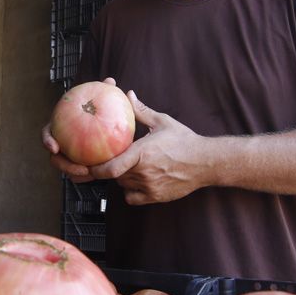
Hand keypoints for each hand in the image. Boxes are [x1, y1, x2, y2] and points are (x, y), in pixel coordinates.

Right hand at [41, 77, 119, 182]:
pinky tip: (96, 175)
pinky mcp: (80, 164)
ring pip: (68, 168)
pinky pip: (81, 172)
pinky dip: (86, 175)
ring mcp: (70, 155)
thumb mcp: (108, 102)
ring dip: (76, 173)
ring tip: (90, 173)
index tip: (54, 147)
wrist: (112, 125)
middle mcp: (62, 142)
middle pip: (56, 158)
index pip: (48, 133)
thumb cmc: (104, 109)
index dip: (48, 140)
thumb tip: (110, 81)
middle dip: (65, 165)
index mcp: (61, 126)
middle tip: (81, 168)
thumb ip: (107, 92)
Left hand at [90, 91, 206, 204]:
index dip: (96, 169)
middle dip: (110, 167)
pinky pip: (132, 198)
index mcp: (141, 153)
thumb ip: (141, 111)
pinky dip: (130, 191)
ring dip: (121, 177)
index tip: (90, 164)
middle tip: (113, 159)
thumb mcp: (162, 122)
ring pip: (123, 185)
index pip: (110, 168)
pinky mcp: (155, 196)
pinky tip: (135, 180)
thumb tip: (128, 96)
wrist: (205, 162)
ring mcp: (149, 186)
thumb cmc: (185, 141)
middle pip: (114, 175)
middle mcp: (143, 172)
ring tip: (129, 165)